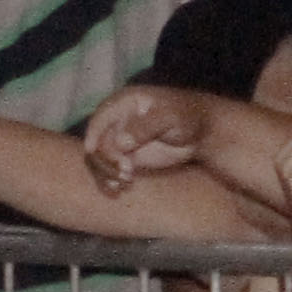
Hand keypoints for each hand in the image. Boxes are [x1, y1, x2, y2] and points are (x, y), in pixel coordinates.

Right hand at [82, 88, 202, 192]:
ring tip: (125, 181)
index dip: (93, 133)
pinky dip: (110, 179)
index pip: (100, 117)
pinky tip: (119, 188)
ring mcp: (118, 140)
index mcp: (123, 103)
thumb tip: (121, 142)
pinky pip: (108, 170)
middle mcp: (116, 121)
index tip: (92, 150)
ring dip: (106, 172)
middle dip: (106, 158)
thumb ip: (146, 127)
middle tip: (125, 170)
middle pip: (97, 142)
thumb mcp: (170, 117)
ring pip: (99, 159)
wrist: (200, 133)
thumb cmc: (186, 117)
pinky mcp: (125, 158)